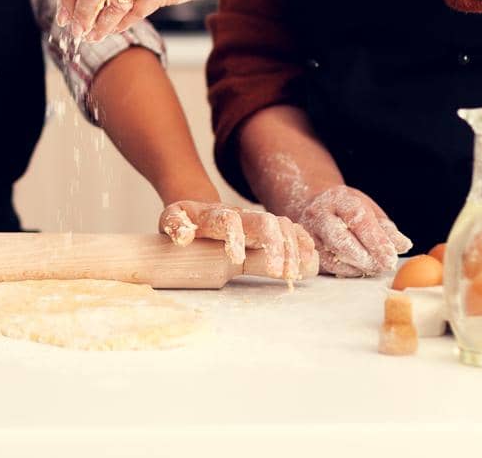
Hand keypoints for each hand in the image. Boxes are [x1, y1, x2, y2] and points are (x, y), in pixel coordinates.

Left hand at [158, 201, 317, 280]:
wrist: (199, 209)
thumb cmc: (185, 221)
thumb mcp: (172, 220)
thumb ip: (175, 226)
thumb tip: (184, 236)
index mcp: (214, 214)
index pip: (228, 220)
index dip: (234, 237)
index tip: (236, 259)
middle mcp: (240, 214)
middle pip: (264, 221)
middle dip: (275, 245)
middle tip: (279, 273)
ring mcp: (255, 220)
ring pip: (281, 226)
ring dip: (291, 249)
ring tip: (293, 274)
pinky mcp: (267, 228)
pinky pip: (290, 230)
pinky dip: (302, 243)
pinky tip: (310, 259)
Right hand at [295, 186, 411, 276]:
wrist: (316, 207)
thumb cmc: (348, 210)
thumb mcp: (369, 211)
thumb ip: (386, 229)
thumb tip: (403, 245)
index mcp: (338, 200)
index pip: (358, 220)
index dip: (376, 240)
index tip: (391, 257)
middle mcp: (318, 215)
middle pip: (342, 240)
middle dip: (367, 258)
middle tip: (386, 266)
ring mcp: (309, 234)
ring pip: (334, 257)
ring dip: (359, 267)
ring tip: (376, 266)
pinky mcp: (307, 252)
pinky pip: (328, 267)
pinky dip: (348, 271)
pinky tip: (360, 268)